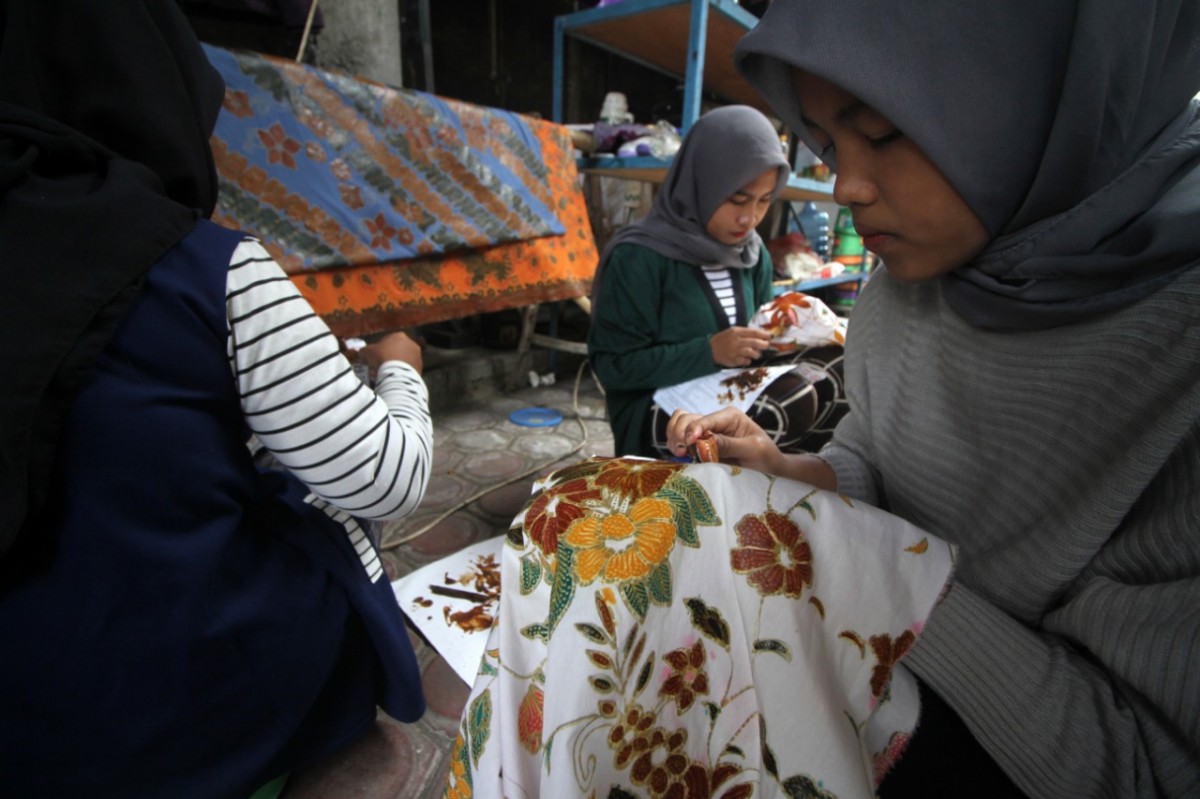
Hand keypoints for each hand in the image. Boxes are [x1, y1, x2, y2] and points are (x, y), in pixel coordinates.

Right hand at [360, 330, 422, 374]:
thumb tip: (361, 353)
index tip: (373, 358)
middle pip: (396, 350)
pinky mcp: (421, 368)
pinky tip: (394, 378)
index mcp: (399, 335)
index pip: (386, 340)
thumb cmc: (381, 357)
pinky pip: (407, 369)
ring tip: (386, 374)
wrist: (397, 374)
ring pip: (402, 360)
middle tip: (378, 367)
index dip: (377, 350)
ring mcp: (418, 356)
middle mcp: (411, 343)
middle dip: (387, 357)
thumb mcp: (367, 352)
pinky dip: (401, 372)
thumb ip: (364, 351)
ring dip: (395, 365)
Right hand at [665, 407, 784, 472]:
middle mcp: (715, 421)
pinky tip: (682, 457)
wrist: (770, 468)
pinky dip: (676, 445)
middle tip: (682, 453)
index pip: (704, 419)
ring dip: (674, 439)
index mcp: (730, 416)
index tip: (689, 444)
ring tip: (681, 454)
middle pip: (685, 418)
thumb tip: (703, 442)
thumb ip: (728, 444)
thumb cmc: (765, 457)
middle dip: (679, 434)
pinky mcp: (701, 444)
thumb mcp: (752, 449)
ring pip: (678, 425)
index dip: (693, 430)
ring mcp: (706, 432)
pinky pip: (681, 439)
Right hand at [710, 326, 771, 367]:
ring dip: (757, 353)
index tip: (770, 336)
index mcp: (736, 332)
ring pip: (751, 352)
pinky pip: (745, 361)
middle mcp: (736, 341)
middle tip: (766, 345)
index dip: (764, 335)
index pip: (754, 332)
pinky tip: (747, 359)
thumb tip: (760, 335)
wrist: (710, 349)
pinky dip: (749, 360)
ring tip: (756, 353)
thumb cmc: (724, 339)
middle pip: (755, 342)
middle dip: (764, 344)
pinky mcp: (733, 360)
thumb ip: (745, 333)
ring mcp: (734, 351)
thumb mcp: (733, 331)